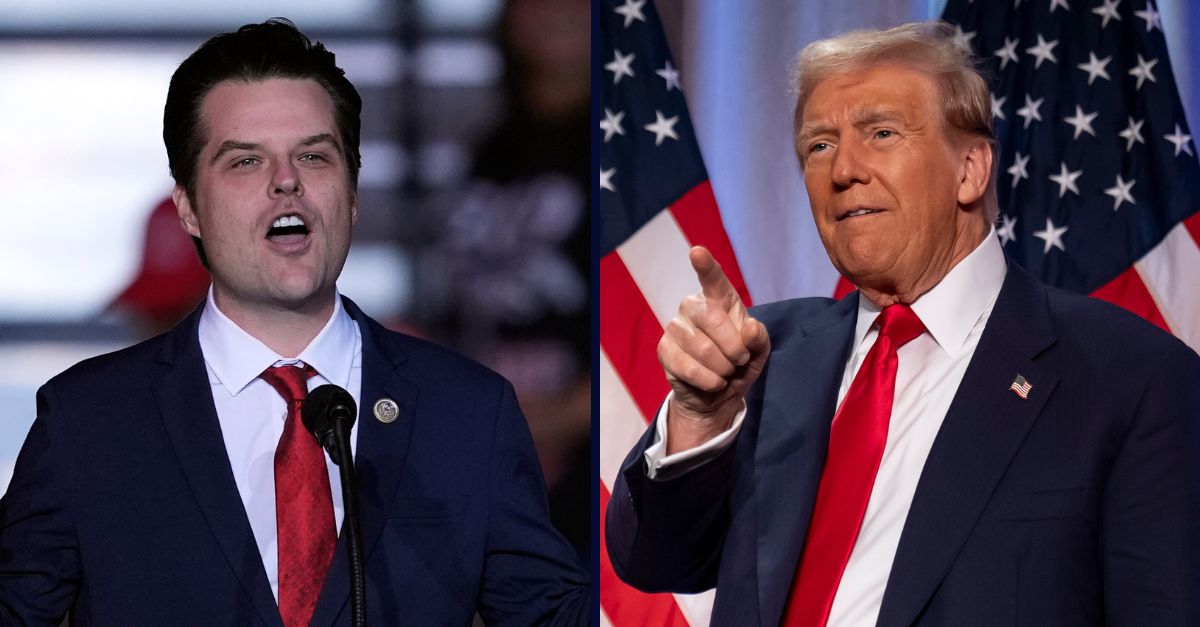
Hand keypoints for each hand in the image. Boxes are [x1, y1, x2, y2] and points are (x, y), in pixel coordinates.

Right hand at [657, 247, 769, 452]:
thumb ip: (760, 338)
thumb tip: (750, 328)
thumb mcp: (759, 352)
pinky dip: (709, 381)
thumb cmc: (740, 363)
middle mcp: (692, 306)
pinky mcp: (664, 349)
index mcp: (719, 298)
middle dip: (735, 349)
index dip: (705, 265)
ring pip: (704, 349)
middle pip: (714, 320)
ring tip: (725, 372)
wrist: (717, 394)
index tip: (697, 252)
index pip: (713, 278)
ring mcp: (675, 326)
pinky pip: (690, 368)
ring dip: (724, 369)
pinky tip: (712, 382)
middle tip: (740, 361)